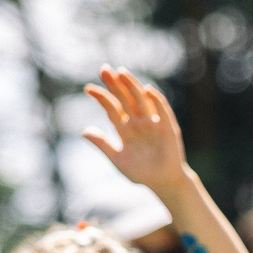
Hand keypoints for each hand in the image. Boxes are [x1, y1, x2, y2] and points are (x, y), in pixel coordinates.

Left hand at [84, 65, 191, 192]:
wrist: (163, 183)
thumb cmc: (141, 173)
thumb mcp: (118, 159)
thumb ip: (103, 145)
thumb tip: (84, 131)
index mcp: (125, 129)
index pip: (112, 108)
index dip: (101, 97)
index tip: (88, 89)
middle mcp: (138, 122)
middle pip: (125, 99)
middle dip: (115, 84)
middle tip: (104, 69)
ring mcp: (153, 123)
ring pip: (141, 100)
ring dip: (132, 86)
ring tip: (121, 73)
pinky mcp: (168, 128)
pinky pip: (162, 111)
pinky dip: (156, 100)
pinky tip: (147, 90)